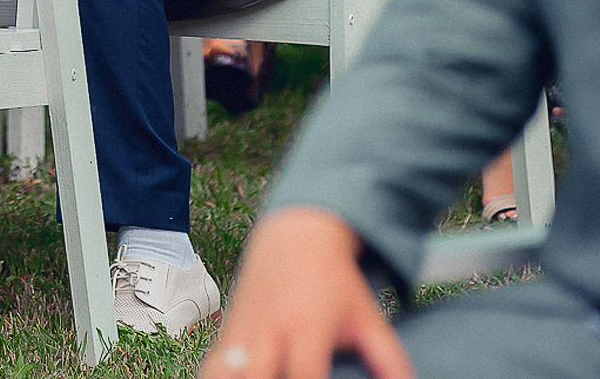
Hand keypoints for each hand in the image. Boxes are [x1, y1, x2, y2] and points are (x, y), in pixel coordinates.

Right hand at [201, 207, 411, 378]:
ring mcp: (242, 331)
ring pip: (218, 372)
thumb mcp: (366, 316)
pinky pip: (210, 367)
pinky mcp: (226, 334)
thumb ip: (388, 358)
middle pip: (254, 376)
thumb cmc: (334, 280)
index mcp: (306, 326)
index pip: (303, 374)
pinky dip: (216, 378)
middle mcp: (269, 329)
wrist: (295, 235)